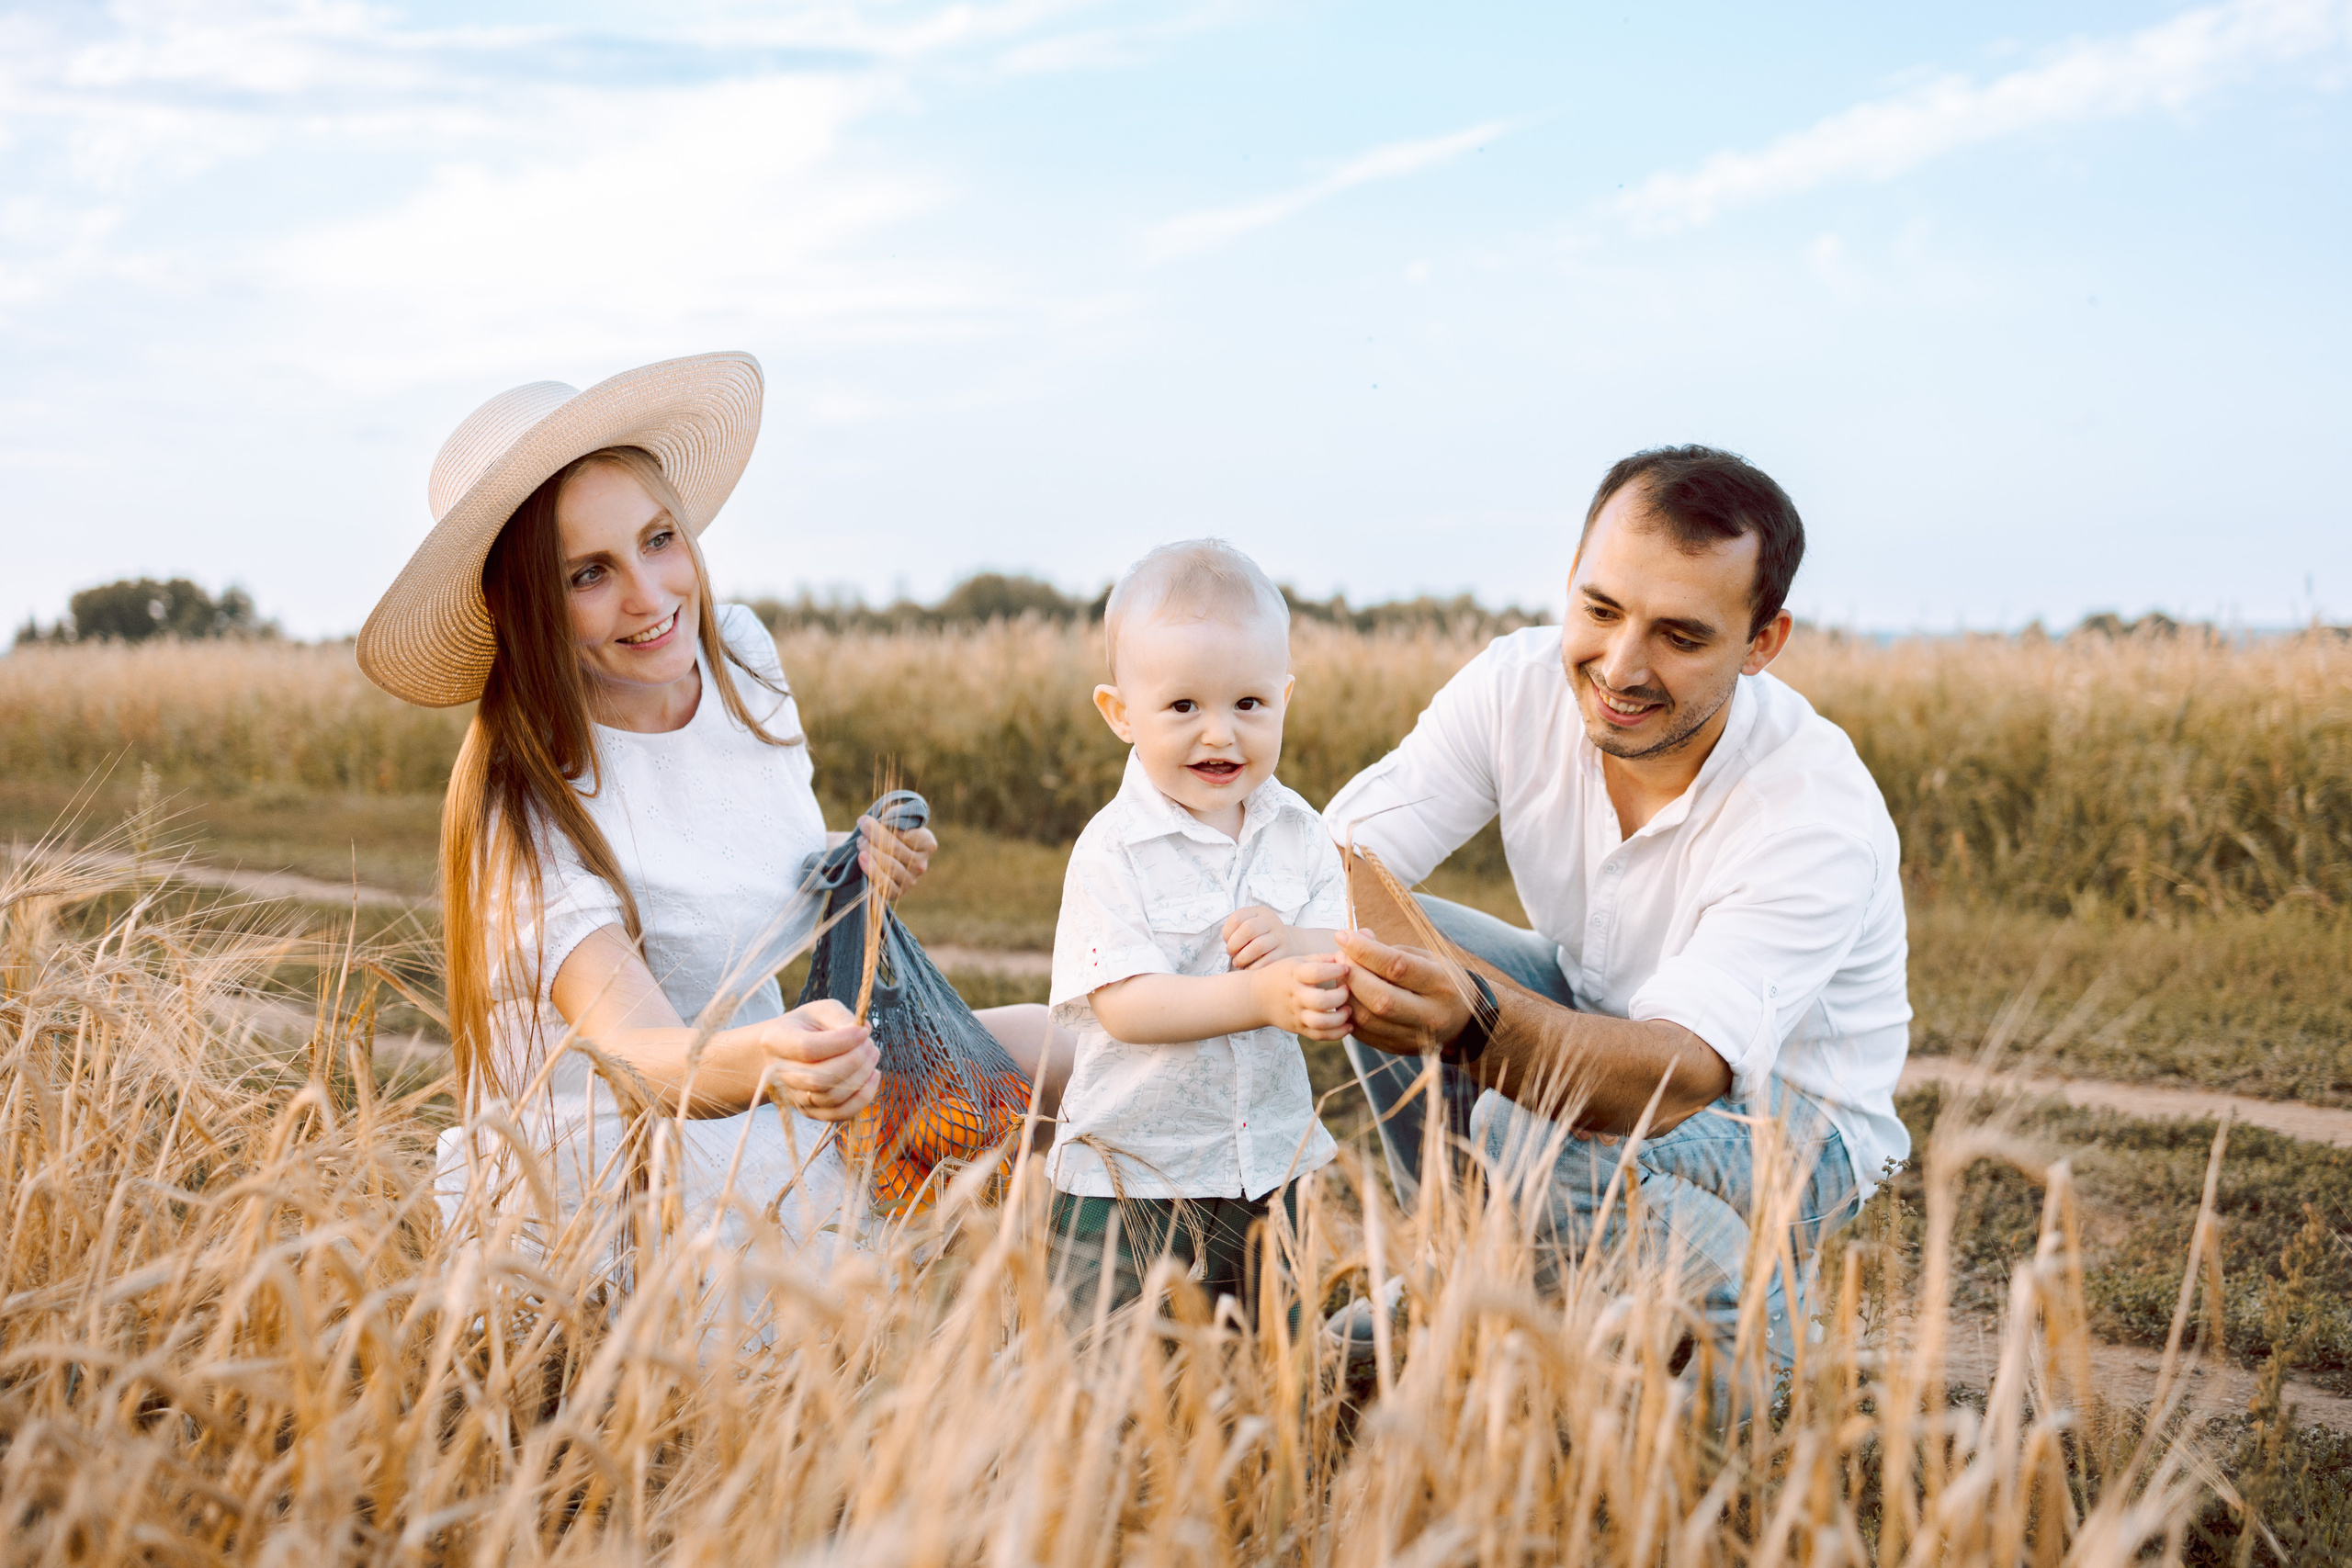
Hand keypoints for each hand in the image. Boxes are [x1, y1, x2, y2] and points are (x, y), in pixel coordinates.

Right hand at [746, 998, 880, 1121]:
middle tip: (870, 1044)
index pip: (808, 1048)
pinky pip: (839, 1114)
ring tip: (872, 1054)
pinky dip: (862, 1097)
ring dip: (861, 1077)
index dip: (840, 1042)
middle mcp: (779, 1074)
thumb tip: (863, 1032)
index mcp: (777, 1041)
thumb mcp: (820, 1011)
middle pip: (819, 1078)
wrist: (785, 1052)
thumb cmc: (807, 1027)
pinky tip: (872, 1076)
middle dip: (854, 1061)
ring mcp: (794, 1096)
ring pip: (831, 1098)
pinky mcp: (811, 1111)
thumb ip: (840, 1017)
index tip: (862, 1031)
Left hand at [857, 815, 936, 897]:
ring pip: (889, 864)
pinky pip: (884, 883)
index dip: (890, 826)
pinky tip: (861, 857)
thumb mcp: (893, 820)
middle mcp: (921, 865)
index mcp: (927, 845)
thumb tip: (890, 818)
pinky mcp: (896, 893)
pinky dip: (871, 869)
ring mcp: (910, 881)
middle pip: (897, 848)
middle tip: (863, 825)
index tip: (874, 819)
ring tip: (860, 842)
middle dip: (875, 835)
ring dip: (871, 850)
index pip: (911, 835)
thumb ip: (896, 815)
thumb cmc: (885, 834)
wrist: (872, 855)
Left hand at [1223, 904, 1294, 969]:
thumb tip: (1229, 947)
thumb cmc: (1261, 936)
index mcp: (1259, 912)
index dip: (1227, 932)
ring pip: (1257, 947)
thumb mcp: (1251, 925)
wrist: (1289, 943)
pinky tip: (1248, 968)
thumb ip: (1237, 930)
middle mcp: (1271, 921)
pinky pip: (1266, 961)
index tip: (1227, 941)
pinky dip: (1253, 967)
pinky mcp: (1285, 952)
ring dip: (1242, 958)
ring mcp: (1279, 936)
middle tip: (1231, 953)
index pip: (1237, 918)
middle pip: (1248, 930)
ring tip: (1238, 962)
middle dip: (1234, 945)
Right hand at [1249, 955, 1354, 1040]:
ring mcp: (1297, 1014)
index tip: (1347, 968)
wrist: (1256, 997)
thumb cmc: (1283, 975)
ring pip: (1320, 1022)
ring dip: (1340, 1018)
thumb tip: (1348, 954)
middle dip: (1340, 997)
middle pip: (1320, 1001)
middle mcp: (1295, 996)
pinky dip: (1338, 1033)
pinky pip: (1320, 1036)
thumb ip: (1322, 958)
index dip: (1335, 970)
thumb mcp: (1298, 961)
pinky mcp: (1299, 1029)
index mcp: (1295, 974)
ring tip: (1349, 1009)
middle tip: (1348, 990)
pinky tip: (1348, 1025)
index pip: (1316, 972)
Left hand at [1333, 929, 1473, 1056]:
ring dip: (1346, 994)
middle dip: (1352, 975)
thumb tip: (1356, 938)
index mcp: (1441, 984)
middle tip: (1340, 957)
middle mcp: (1430, 1015)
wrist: (1463, 1021)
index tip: (1344, 936)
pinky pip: (1364, 1033)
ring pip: (1368, 1019)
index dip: (1365, 951)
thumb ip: (1392, 951)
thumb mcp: (1427, 959)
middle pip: (1380, 998)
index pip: (1398, 967)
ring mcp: (1414, 1037)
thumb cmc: (1441, 980)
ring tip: (1342, 975)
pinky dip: (1350, 1012)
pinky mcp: (1398, 1049)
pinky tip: (1349, 996)